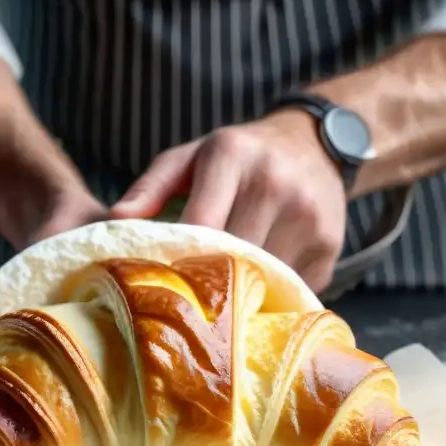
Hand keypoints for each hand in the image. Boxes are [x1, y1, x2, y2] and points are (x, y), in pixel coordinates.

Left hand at [110, 110, 348, 291]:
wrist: (316, 145)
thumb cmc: (240, 157)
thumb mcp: (192, 157)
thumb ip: (152, 186)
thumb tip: (114, 220)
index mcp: (233, 156)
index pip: (202, 222)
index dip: (180, 257)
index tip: (163, 280)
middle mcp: (275, 184)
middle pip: (232, 256)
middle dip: (208, 279)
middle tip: (187, 299)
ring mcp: (308, 217)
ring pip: (263, 277)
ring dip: (240, 292)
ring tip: (219, 299)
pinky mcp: (330, 247)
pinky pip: (292, 286)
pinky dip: (271, 293)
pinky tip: (256, 289)